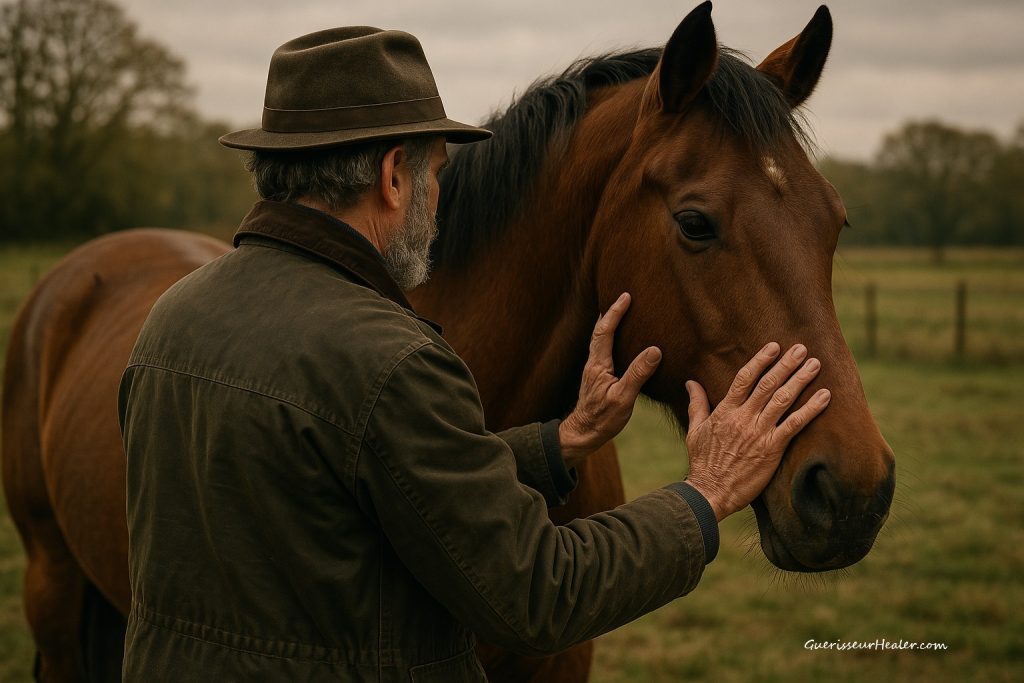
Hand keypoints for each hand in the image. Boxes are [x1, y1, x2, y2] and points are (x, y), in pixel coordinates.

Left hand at [559, 293, 660, 467]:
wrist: (583, 433)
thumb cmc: (602, 418)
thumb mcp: (623, 397)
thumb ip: (638, 373)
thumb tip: (654, 350)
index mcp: (598, 364)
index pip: (605, 331)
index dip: (615, 312)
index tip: (626, 297)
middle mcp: (593, 363)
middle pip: (599, 331)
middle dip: (611, 313)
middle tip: (623, 298)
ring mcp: (594, 370)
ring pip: (599, 340)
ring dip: (609, 325)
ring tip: (621, 314)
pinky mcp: (596, 378)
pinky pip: (603, 351)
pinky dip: (610, 339)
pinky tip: (618, 342)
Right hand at [684, 342, 830, 520]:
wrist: (710, 492)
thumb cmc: (702, 463)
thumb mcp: (695, 430)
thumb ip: (697, 404)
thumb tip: (691, 383)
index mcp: (725, 411)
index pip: (744, 378)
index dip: (760, 360)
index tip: (774, 347)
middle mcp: (743, 418)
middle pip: (767, 384)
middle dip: (786, 364)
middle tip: (801, 348)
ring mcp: (758, 433)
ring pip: (783, 400)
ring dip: (800, 380)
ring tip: (815, 365)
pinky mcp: (771, 449)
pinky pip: (794, 425)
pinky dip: (811, 409)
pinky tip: (824, 397)